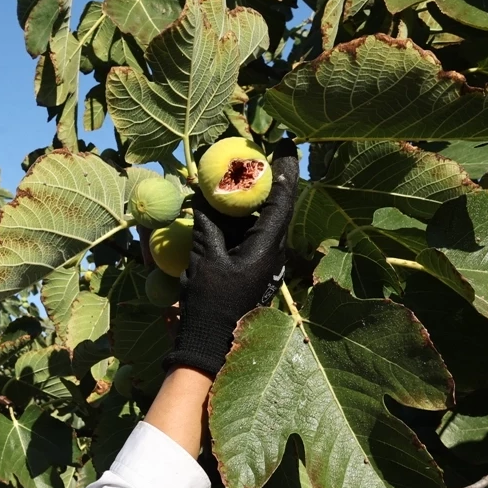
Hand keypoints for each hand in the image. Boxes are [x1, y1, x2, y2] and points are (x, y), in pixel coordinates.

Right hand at [163, 140, 299, 376]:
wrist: (210, 346)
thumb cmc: (209, 304)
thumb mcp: (203, 258)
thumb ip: (207, 223)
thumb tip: (203, 192)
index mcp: (268, 247)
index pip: (283, 197)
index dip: (284, 167)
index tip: (284, 142)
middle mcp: (273, 252)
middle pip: (273, 205)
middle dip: (262, 178)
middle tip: (250, 154)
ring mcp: (264, 262)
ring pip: (260, 220)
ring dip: (246, 201)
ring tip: (229, 178)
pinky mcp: (253, 270)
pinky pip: (248, 237)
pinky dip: (236, 221)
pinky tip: (218, 211)